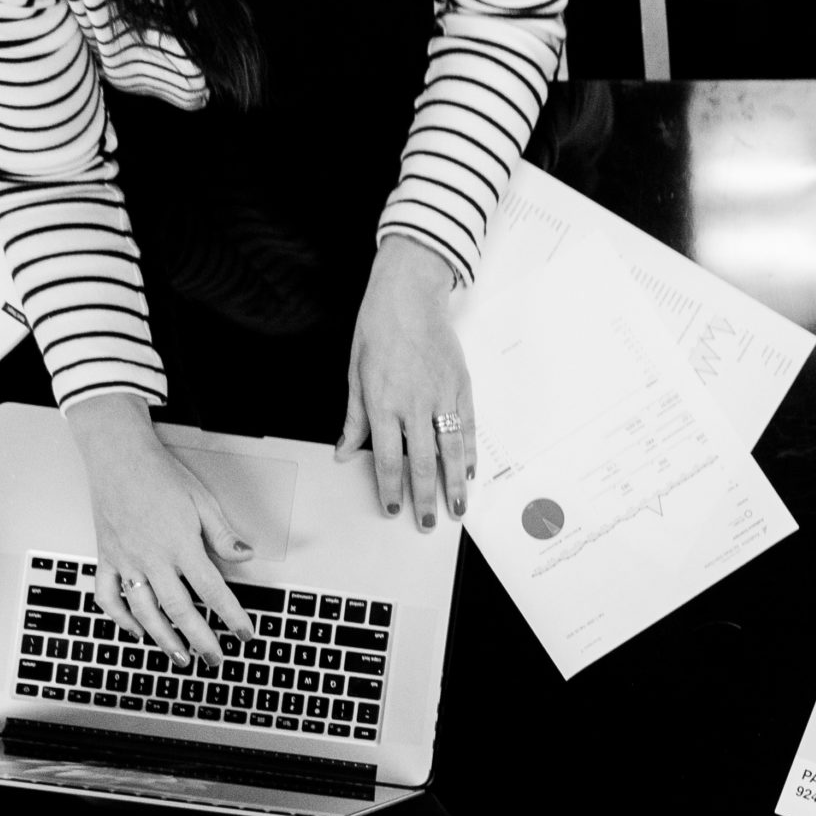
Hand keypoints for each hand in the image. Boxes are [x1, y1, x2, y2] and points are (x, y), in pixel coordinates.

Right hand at [66, 394, 255, 664]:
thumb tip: (246, 556)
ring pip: (143, 611)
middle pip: (179, 610)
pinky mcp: (105, 557)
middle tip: (215, 660)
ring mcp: (125, 559)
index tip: (245, 634)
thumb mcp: (203, 500)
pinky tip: (137, 631)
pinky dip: (121, 619)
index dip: (231, 617)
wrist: (117, 454)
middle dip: (200, 640)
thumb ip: (223, 535)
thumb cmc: (160, 474)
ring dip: (163, 639)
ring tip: (181, 656)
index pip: (213, 590)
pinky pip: (108, 596)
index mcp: (181, 544)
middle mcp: (151, 557)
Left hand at [339, 236, 474, 532]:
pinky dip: (470, 453)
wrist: (409, 293)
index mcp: (382, 403)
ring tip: (457, 509)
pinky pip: (468, 428)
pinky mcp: (461, 386)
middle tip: (427, 523)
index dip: (391, 489)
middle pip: (422, 464)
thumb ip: (354, 418)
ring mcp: (441, 397)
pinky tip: (470, 473)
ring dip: (454, 486)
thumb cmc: (379, 328)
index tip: (392, 509)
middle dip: (425, 499)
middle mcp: (413, 405)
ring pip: (451, 451)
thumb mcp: (355, 372)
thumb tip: (345, 452)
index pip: (387, 459)